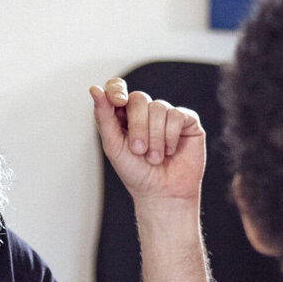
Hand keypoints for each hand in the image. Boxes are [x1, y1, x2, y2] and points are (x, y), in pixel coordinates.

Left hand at [90, 77, 204, 204]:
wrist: (162, 193)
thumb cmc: (136, 172)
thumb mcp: (113, 145)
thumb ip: (104, 116)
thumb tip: (95, 89)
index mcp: (124, 115)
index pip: (117, 88)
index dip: (117, 89)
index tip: (118, 101)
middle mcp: (146, 112)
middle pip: (138, 98)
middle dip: (137, 126)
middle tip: (138, 150)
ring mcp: (167, 115)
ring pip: (159, 107)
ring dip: (155, 137)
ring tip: (155, 158)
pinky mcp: (187, 121)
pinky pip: (176, 115)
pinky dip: (170, 136)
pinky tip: (170, 151)